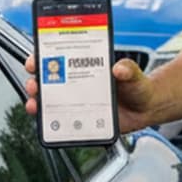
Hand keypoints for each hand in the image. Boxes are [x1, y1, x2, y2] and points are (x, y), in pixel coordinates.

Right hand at [22, 54, 158, 133]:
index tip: (35, 60)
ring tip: (35, 105)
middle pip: (48, 81)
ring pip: (50, 102)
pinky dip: (53, 124)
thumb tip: (120, 69)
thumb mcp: (133, 74)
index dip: (42, 58)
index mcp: (85, 67)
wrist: (146, 108)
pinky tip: (53, 124)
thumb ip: (128, 69)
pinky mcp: (82, 119)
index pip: (57, 59)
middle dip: (35, 82)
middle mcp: (77, 84)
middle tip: (34, 85)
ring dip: (38, 103)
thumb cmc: (136, 86)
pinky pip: (63, 122)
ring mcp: (78, 102)